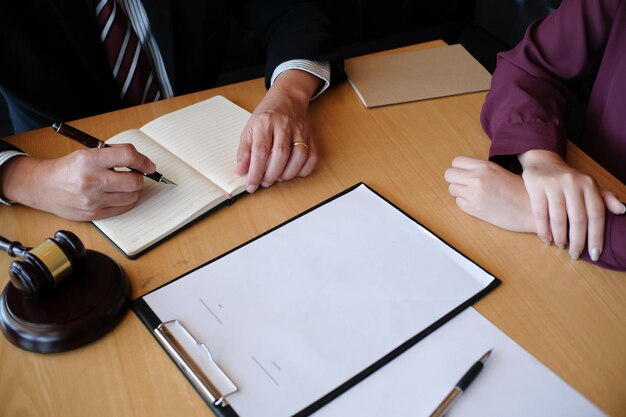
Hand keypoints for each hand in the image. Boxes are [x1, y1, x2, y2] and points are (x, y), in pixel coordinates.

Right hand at [0, 144, 155, 220]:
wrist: (43, 187)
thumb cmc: (68, 168)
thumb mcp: (87, 152)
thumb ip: (113, 154)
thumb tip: (141, 162)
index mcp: (89, 160)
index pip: (127, 156)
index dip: (143, 161)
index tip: (148, 165)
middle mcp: (91, 180)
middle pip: (134, 181)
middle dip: (138, 177)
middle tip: (133, 175)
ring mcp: (92, 200)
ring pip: (132, 197)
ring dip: (132, 190)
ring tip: (122, 185)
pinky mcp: (93, 214)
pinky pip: (123, 209)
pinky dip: (125, 201)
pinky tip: (117, 195)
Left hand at [234, 69, 320, 192]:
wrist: (288, 98)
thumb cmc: (267, 115)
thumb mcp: (250, 128)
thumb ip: (244, 150)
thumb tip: (241, 171)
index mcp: (265, 122)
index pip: (260, 151)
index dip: (255, 172)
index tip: (251, 185)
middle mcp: (284, 125)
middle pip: (280, 155)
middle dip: (271, 175)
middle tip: (265, 183)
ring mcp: (300, 130)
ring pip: (299, 156)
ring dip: (288, 174)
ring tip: (278, 178)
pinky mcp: (311, 135)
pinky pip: (313, 155)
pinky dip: (305, 169)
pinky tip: (295, 173)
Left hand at [445, 157, 535, 232]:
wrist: (531, 211)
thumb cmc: (520, 190)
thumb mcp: (500, 171)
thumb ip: (482, 169)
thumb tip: (465, 170)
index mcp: (484, 166)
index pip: (456, 162)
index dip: (459, 168)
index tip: (465, 173)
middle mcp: (476, 179)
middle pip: (448, 174)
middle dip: (455, 179)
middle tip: (466, 183)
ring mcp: (473, 195)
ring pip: (451, 189)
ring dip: (460, 191)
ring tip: (474, 194)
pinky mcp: (474, 210)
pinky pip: (458, 203)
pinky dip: (465, 203)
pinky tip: (478, 203)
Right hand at [519, 150, 623, 260]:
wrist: (542, 161)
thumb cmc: (568, 179)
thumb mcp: (588, 185)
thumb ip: (604, 198)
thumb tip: (622, 210)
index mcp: (589, 184)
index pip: (596, 214)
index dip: (596, 236)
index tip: (594, 253)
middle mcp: (573, 183)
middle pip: (578, 218)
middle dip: (577, 240)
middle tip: (574, 255)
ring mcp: (554, 184)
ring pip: (558, 217)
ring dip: (560, 236)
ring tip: (561, 246)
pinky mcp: (536, 186)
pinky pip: (540, 213)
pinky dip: (544, 229)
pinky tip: (547, 239)